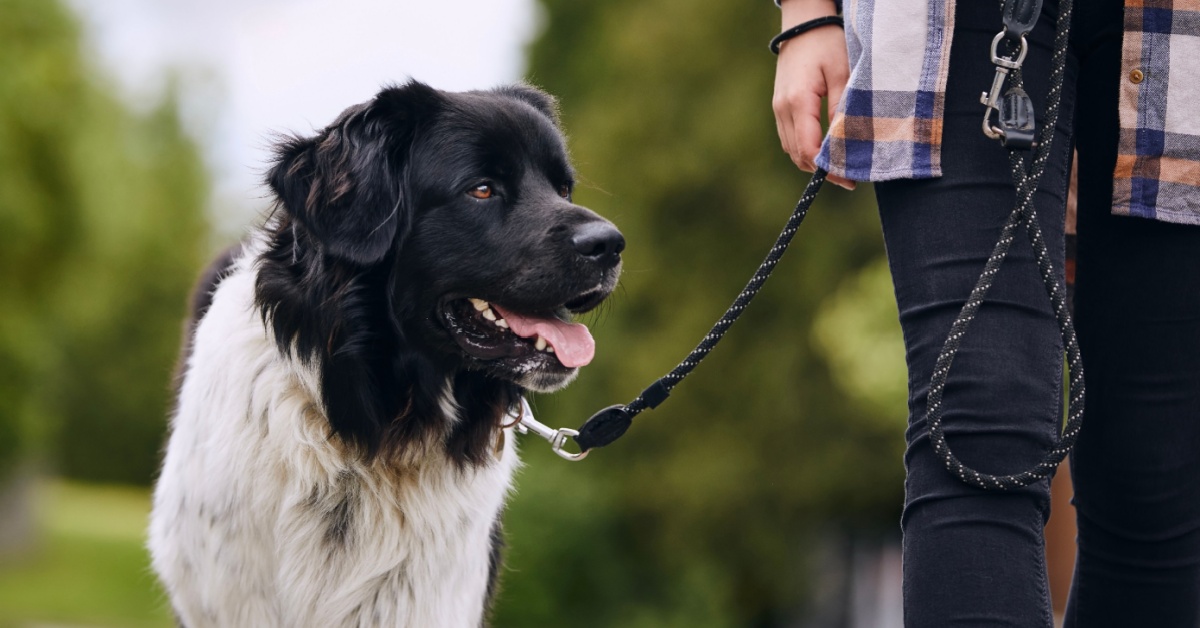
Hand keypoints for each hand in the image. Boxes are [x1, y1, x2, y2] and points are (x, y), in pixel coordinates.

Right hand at [772, 0, 854, 189]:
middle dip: (820, 170)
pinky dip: (805, 149)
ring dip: (812, 161)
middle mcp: (782, 109)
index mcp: (798, 102)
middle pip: (797, 155)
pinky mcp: (779, 108)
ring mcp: (778, 109)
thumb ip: (842, 109)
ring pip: (791, 149)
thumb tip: (844, 143)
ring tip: (837, 167)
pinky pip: (790, 138)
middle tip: (847, 178)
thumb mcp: (842, 73)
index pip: (808, 149)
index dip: (827, 168)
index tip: (848, 178)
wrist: (803, 27)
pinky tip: (824, 150)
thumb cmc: (826, 45)